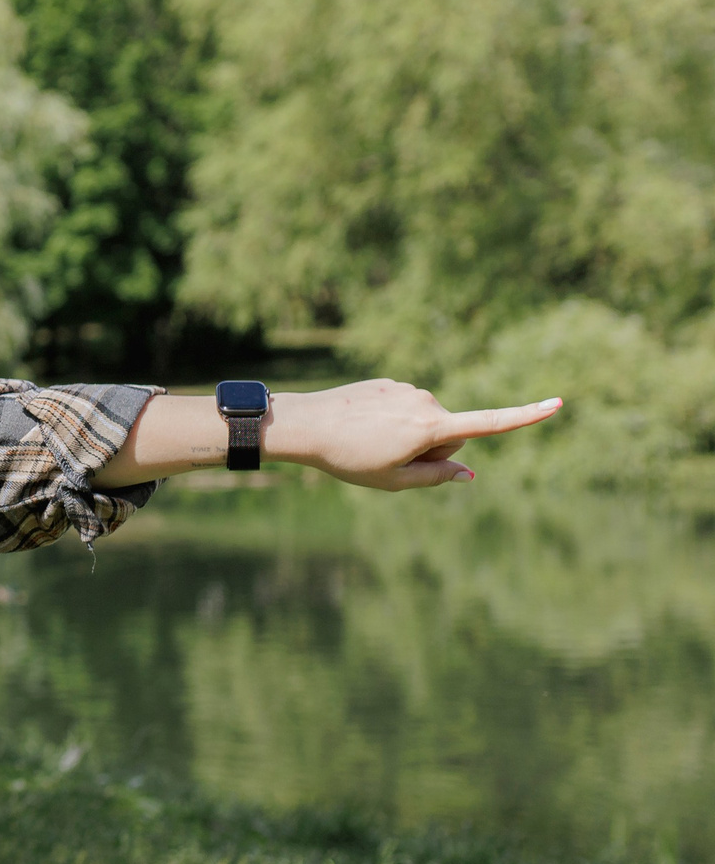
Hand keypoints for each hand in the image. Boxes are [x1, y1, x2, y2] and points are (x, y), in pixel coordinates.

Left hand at [268, 382, 563, 490]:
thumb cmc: (347, 458)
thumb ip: (436, 477)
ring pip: (427, 421)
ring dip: (409, 435)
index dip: (526, 416)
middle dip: (431, 449)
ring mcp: (408, 389)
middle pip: (450, 433)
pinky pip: (406, 409)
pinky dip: (393, 421)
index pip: (488, 424)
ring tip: (370, 441)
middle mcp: (425, 401)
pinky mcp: (391, 383)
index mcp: (430, 427)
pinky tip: (363, 426)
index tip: (558, 403)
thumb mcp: (393, 480)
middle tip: (389, 458)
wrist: (305, 424)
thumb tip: (469, 471)